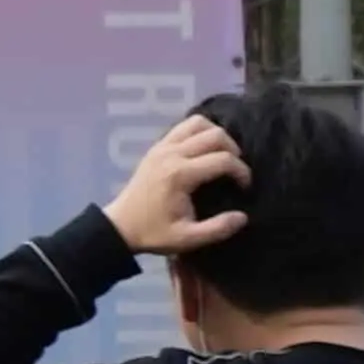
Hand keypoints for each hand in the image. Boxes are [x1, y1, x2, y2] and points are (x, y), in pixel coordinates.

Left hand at [104, 103, 253, 260]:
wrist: (119, 226)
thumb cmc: (153, 232)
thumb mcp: (187, 239)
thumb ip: (217, 229)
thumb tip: (243, 217)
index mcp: (179, 174)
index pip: (223, 160)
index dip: (242, 172)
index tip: (244, 187)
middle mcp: (171, 154)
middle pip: (215, 135)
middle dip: (233, 151)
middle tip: (235, 170)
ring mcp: (161, 146)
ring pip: (198, 123)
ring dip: (216, 135)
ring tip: (222, 155)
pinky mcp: (156, 146)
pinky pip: (183, 126)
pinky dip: (199, 131)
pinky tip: (205, 149)